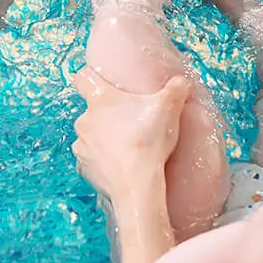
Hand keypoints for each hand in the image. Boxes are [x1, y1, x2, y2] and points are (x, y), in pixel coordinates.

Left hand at [70, 68, 190, 200]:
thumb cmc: (148, 141)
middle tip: (129, 121)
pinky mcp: (83, 167)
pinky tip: (118, 165)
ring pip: (90, 135)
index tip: (104, 83)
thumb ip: (176, 88)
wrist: (137, 185)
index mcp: (101, 100)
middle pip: (92, 110)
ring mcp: (81, 145)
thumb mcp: (168, 108)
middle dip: (107, 114)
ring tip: (125, 146)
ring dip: (102, 138)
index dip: (92, 77)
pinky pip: (90, 159)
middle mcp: (85, 120)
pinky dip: (101, 160)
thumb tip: (181, 82)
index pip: (83, 78)